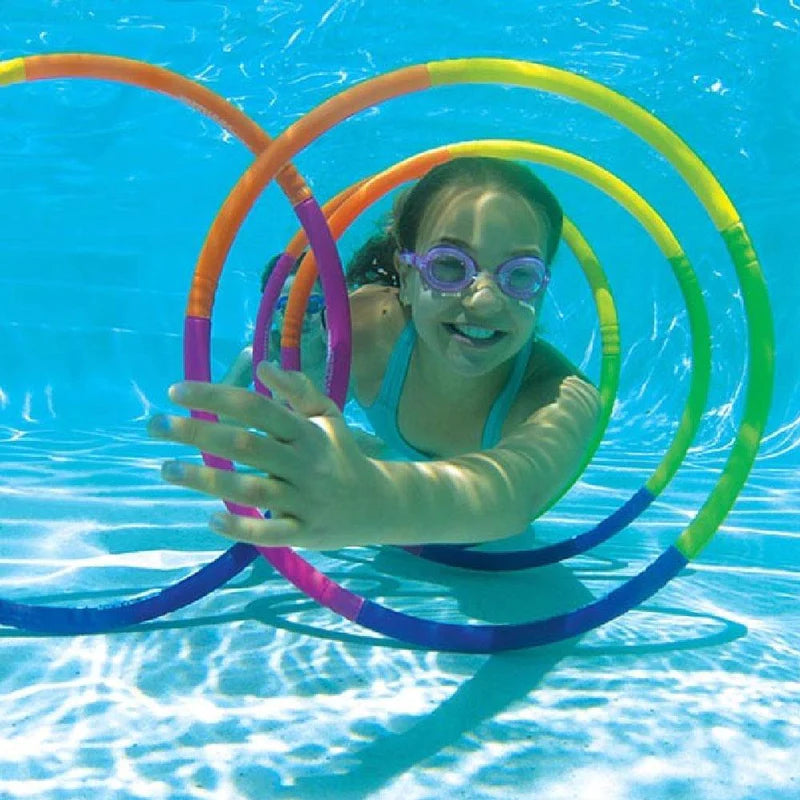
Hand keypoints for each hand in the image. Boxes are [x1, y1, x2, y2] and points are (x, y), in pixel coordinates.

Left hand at [147, 361, 387, 548]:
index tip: (176, 392)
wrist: (382, 503)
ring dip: (206, 479)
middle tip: (155, 426)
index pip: (257, 408)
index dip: (216, 397)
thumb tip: (262, 365)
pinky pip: (270, 533)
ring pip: (251, 490)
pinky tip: (210, 518)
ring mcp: (305, 501)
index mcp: (308, 431)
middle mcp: (305, 463)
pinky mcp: (305, 533)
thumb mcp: (329, 416)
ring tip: (167, 469)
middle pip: (246, 445)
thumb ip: (298, 390)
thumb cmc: (343, 455)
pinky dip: (240, 528)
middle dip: (197, 433)